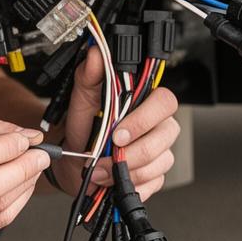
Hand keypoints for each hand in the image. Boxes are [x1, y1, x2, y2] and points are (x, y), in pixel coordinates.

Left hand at [55, 48, 180, 199]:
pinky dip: (131, 185)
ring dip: (127, 171)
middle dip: (134, 151)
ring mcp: (160, 151)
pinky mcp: (157, 175)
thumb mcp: (81, 101)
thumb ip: (89, 76)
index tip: (118, 134)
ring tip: (102, 170)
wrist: (75, 163)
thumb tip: (96, 55)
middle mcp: (158, 126)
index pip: (164, 102)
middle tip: (109, 156)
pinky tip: (114, 181)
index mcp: (144, 103)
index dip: (144, 120)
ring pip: (160, 162)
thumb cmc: (84, 130)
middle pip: (166, 136)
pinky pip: (154, 182)